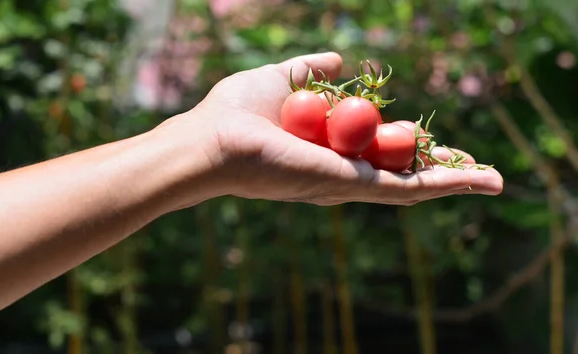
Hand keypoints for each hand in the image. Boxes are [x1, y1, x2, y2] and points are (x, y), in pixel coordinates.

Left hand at [169, 52, 502, 205]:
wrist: (211, 139)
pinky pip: (403, 187)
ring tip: (493, 180)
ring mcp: (348, 180)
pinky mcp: (348, 184)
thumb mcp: (282, 81)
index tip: (432, 135)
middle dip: (442, 169)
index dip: (411, 144)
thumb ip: (312, 71)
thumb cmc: (235, 113)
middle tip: (480, 168)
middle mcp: (343, 170)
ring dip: (455, 180)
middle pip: (404, 170)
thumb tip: (338, 59)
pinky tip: (476, 181)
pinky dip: (442, 184)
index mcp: (330, 147)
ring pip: (412, 184)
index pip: (381, 148)